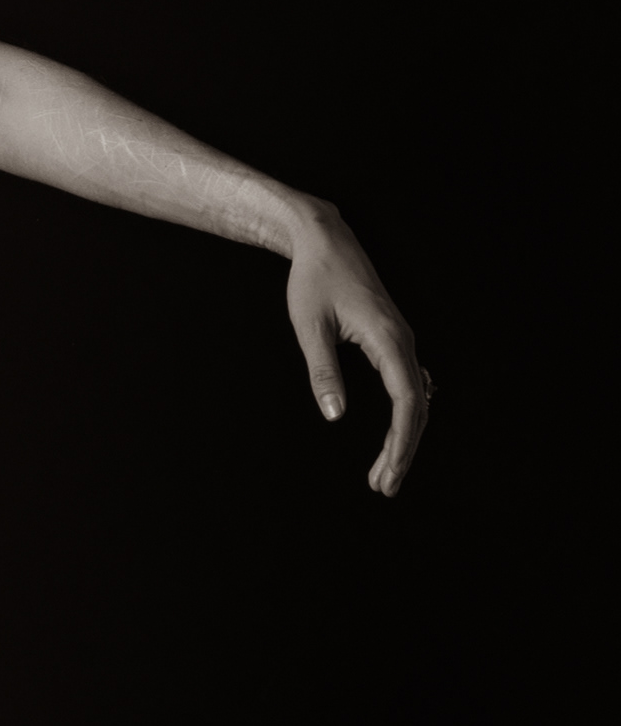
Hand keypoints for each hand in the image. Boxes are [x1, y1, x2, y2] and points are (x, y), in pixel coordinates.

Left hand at [284, 201, 428, 494]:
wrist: (323, 239)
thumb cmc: (312, 279)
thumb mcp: (309, 326)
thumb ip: (323, 371)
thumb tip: (335, 416)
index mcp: (387, 338)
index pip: (407, 403)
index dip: (401, 443)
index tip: (388, 473)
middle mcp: (403, 340)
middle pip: (416, 407)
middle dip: (401, 450)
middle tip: (382, 486)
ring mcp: (401, 338)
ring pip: (413, 397)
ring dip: (402, 435)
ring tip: (382, 471)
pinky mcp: (392, 337)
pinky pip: (407, 383)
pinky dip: (403, 412)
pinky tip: (396, 434)